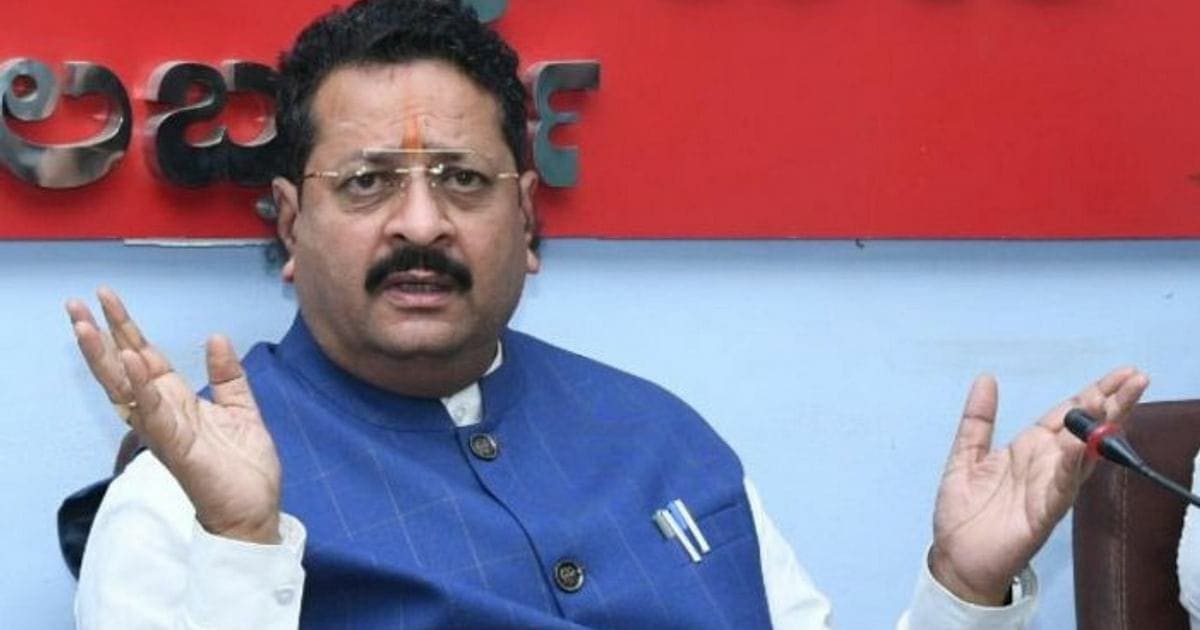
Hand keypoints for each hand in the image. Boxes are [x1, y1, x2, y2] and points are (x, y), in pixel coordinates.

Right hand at [67, 288, 281, 543]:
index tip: (106, 297)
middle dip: (99, 337)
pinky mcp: (176, 449)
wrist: (255, 510)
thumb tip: (215, 337)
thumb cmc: (243, 467)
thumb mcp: (242, 409)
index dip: (125, 328)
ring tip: (85, 327)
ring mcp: (166, 431)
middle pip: (123, 369)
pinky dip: (142, 388)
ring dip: (105, 358)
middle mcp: (164, 413)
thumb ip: (227, 375)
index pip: (144, 358)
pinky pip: (155, 415)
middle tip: (75, 304)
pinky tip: (131, 362)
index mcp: (177, 401)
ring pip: (126, 390)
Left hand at [929, 367, 1148, 604]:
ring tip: (1117, 402)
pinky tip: (1084, 447)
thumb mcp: (965, 455)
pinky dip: (1073, 467)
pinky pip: (1061, 488)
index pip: (1067, 415)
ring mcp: (1047, 489)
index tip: (1121, 373)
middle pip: (1084, 429)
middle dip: (1110, 404)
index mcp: (1028, 449)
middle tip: (1136, 378)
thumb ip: (978, 419)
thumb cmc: (964, 511)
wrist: (956, 559)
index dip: (1091, 394)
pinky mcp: (1042, 514)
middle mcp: (1045, 466)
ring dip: (1100, 430)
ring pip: (1083, 455)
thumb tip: (986, 378)